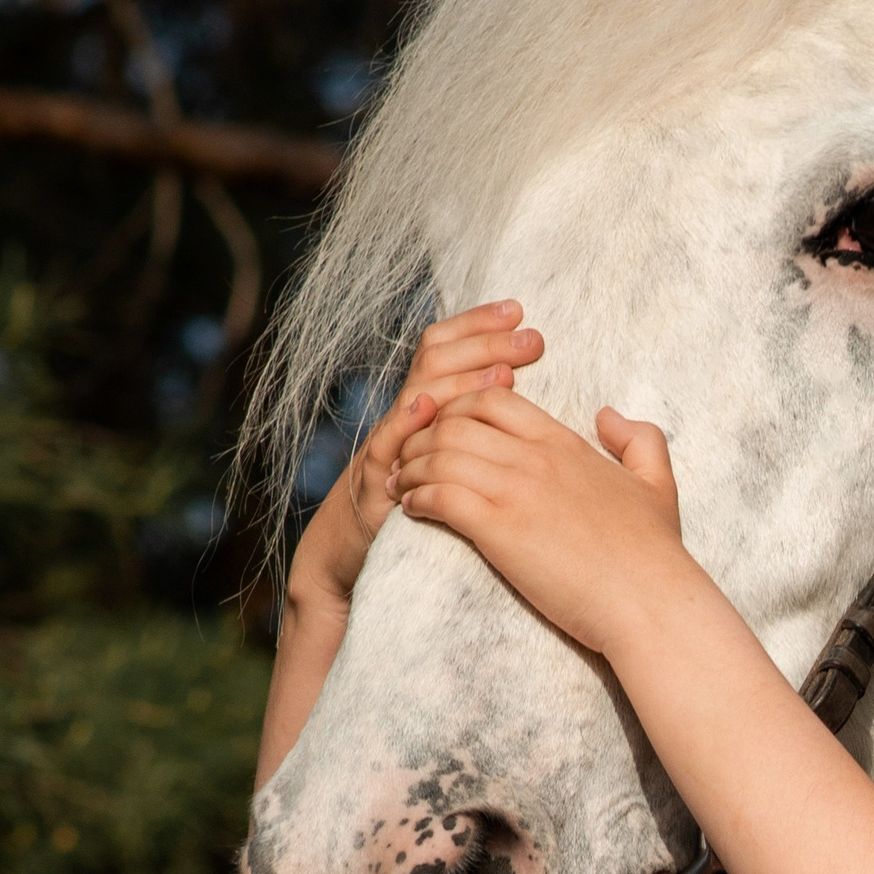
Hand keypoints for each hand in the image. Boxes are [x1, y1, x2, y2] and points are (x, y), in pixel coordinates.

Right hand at [287, 300, 543, 610]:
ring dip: (460, 381)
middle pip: (436, 363)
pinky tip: (427, 409)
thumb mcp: (451, 467)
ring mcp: (388, 450)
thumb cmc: (412, 512)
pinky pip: (385, 448)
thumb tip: (520, 402)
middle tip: (529, 336)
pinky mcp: (373, 486)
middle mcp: (404, 422)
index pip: (449, 352)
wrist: (344, 560)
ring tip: (504, 371)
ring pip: (416, 398)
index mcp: (427, 413)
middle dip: (482, 344)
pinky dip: (405, 425)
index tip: (519, 312)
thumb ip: (477, 434)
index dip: (479, 327)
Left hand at [391, 390, 700, 660]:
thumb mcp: (658, 483)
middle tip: (408, 461)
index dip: (457, 410)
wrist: (650, 602)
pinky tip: (415, 512)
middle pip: (454, 422)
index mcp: (565, 444)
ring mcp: (517, 492)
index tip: (443, 434)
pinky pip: (440, 495)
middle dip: (421, 438)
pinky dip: (418, 499)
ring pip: (439, 455)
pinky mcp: (500, 531)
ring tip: (402, 488)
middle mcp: (536, 459)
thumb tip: (608, 415)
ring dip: (411, 469)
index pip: (492, 400)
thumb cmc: (655, 553)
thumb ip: (639, 439)